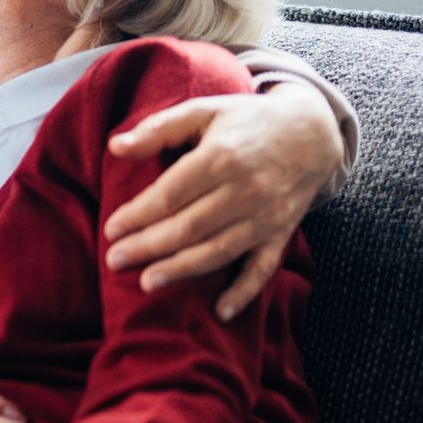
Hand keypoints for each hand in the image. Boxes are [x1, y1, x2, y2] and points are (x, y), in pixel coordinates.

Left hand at [103, 83, 342, 320]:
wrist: (311, 132)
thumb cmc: (245, 121)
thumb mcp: (203, 111)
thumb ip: (158, 128)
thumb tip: (115, 147)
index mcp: (221, 157)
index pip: (171, 194)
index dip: (138, 214)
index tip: (110, 229)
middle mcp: (245, 190)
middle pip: (189, 226)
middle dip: (148, 246)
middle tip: (114, 261)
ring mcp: (266, 215)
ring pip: (218, 250)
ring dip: (181, 270)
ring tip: (146, 282)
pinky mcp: (281, 233)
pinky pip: (264, 267)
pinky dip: (245, 292)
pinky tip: (221, 311)